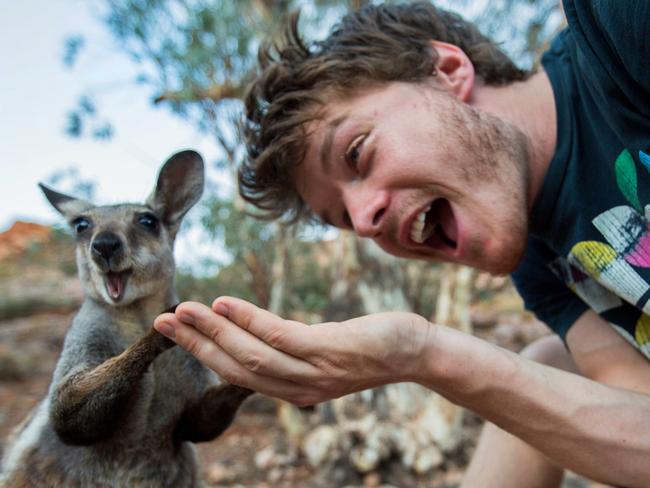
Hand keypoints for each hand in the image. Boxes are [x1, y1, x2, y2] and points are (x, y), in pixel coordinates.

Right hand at [154, 297, 434, 405]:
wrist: (414, 351)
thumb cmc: (367, 346)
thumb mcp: (322, 353)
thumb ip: (290, 350)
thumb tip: (258, 333)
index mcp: (292, 388)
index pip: (237, 374)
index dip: (202, 354)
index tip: (174, 332)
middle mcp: (297, 388)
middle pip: (235, 368)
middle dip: (195, 345)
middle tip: (161, 321)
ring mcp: (313, 372)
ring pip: (251, 354)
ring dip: (212, 332)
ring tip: (183, 311)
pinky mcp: (328, 351)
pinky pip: (279, 337)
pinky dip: (247, 320)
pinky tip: (223, 303)